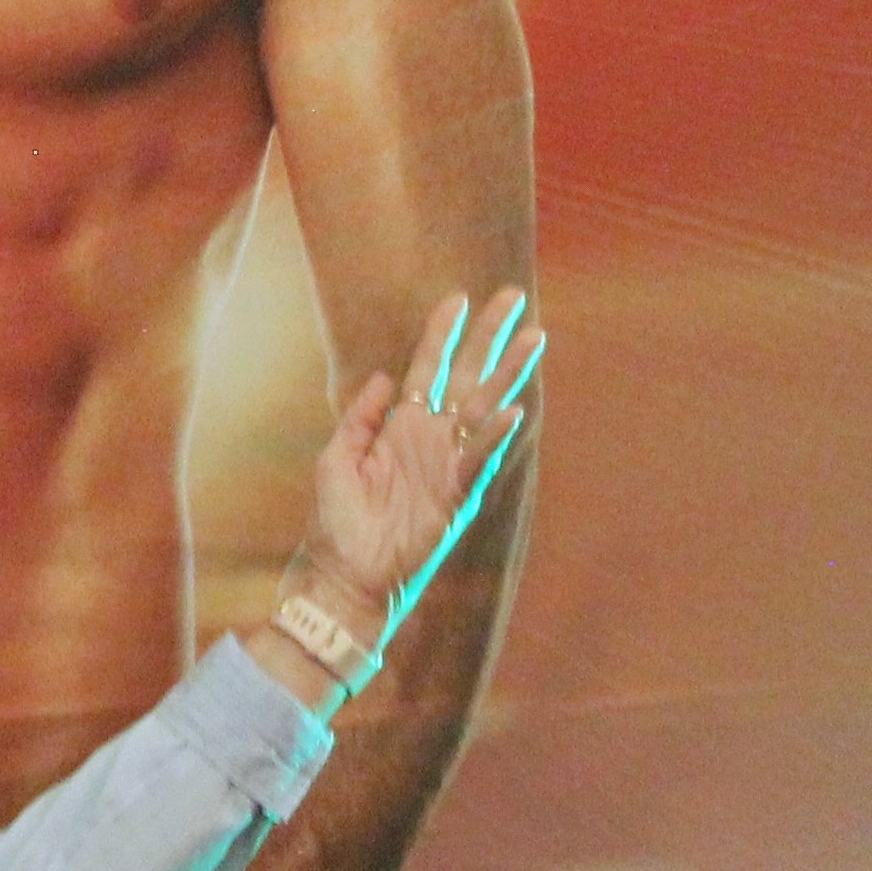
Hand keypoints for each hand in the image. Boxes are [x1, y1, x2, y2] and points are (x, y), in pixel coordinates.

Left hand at [301, 287, 538, 622]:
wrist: (349, 572)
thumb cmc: (339, 519)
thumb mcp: (337, 457)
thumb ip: (361, 416)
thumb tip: (385, 378)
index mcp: (402, 425)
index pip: (429, 367)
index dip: (442, 333)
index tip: (458, 298)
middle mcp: (431, 437)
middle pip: (468, 375)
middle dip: (490, 337)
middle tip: (513, 298)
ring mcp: (447, 463)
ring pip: (485, 407)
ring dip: (509, 373)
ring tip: (534, 337)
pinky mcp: (456, 494)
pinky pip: (479, 458)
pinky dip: (495, 434)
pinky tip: (510, 408)